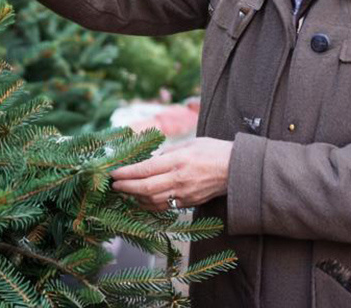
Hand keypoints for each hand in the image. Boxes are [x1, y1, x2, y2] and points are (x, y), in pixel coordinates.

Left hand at [110, 137, 232, 210]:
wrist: (237, 169)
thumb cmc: (214, 151)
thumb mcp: (189, 143)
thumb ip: (167, 152)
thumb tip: (149, 160)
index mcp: (178, 160)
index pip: (145, 169)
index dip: (126, 172)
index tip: (114, 172)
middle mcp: (179, 179)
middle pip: (145, 188)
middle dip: (126, 187)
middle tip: (114, 185)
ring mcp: (184, 194)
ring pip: (152, 200)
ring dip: (135, 197)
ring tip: (125, 191)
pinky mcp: (189, 203)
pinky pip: (164, 206)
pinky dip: (149, 204)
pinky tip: (141, 199)